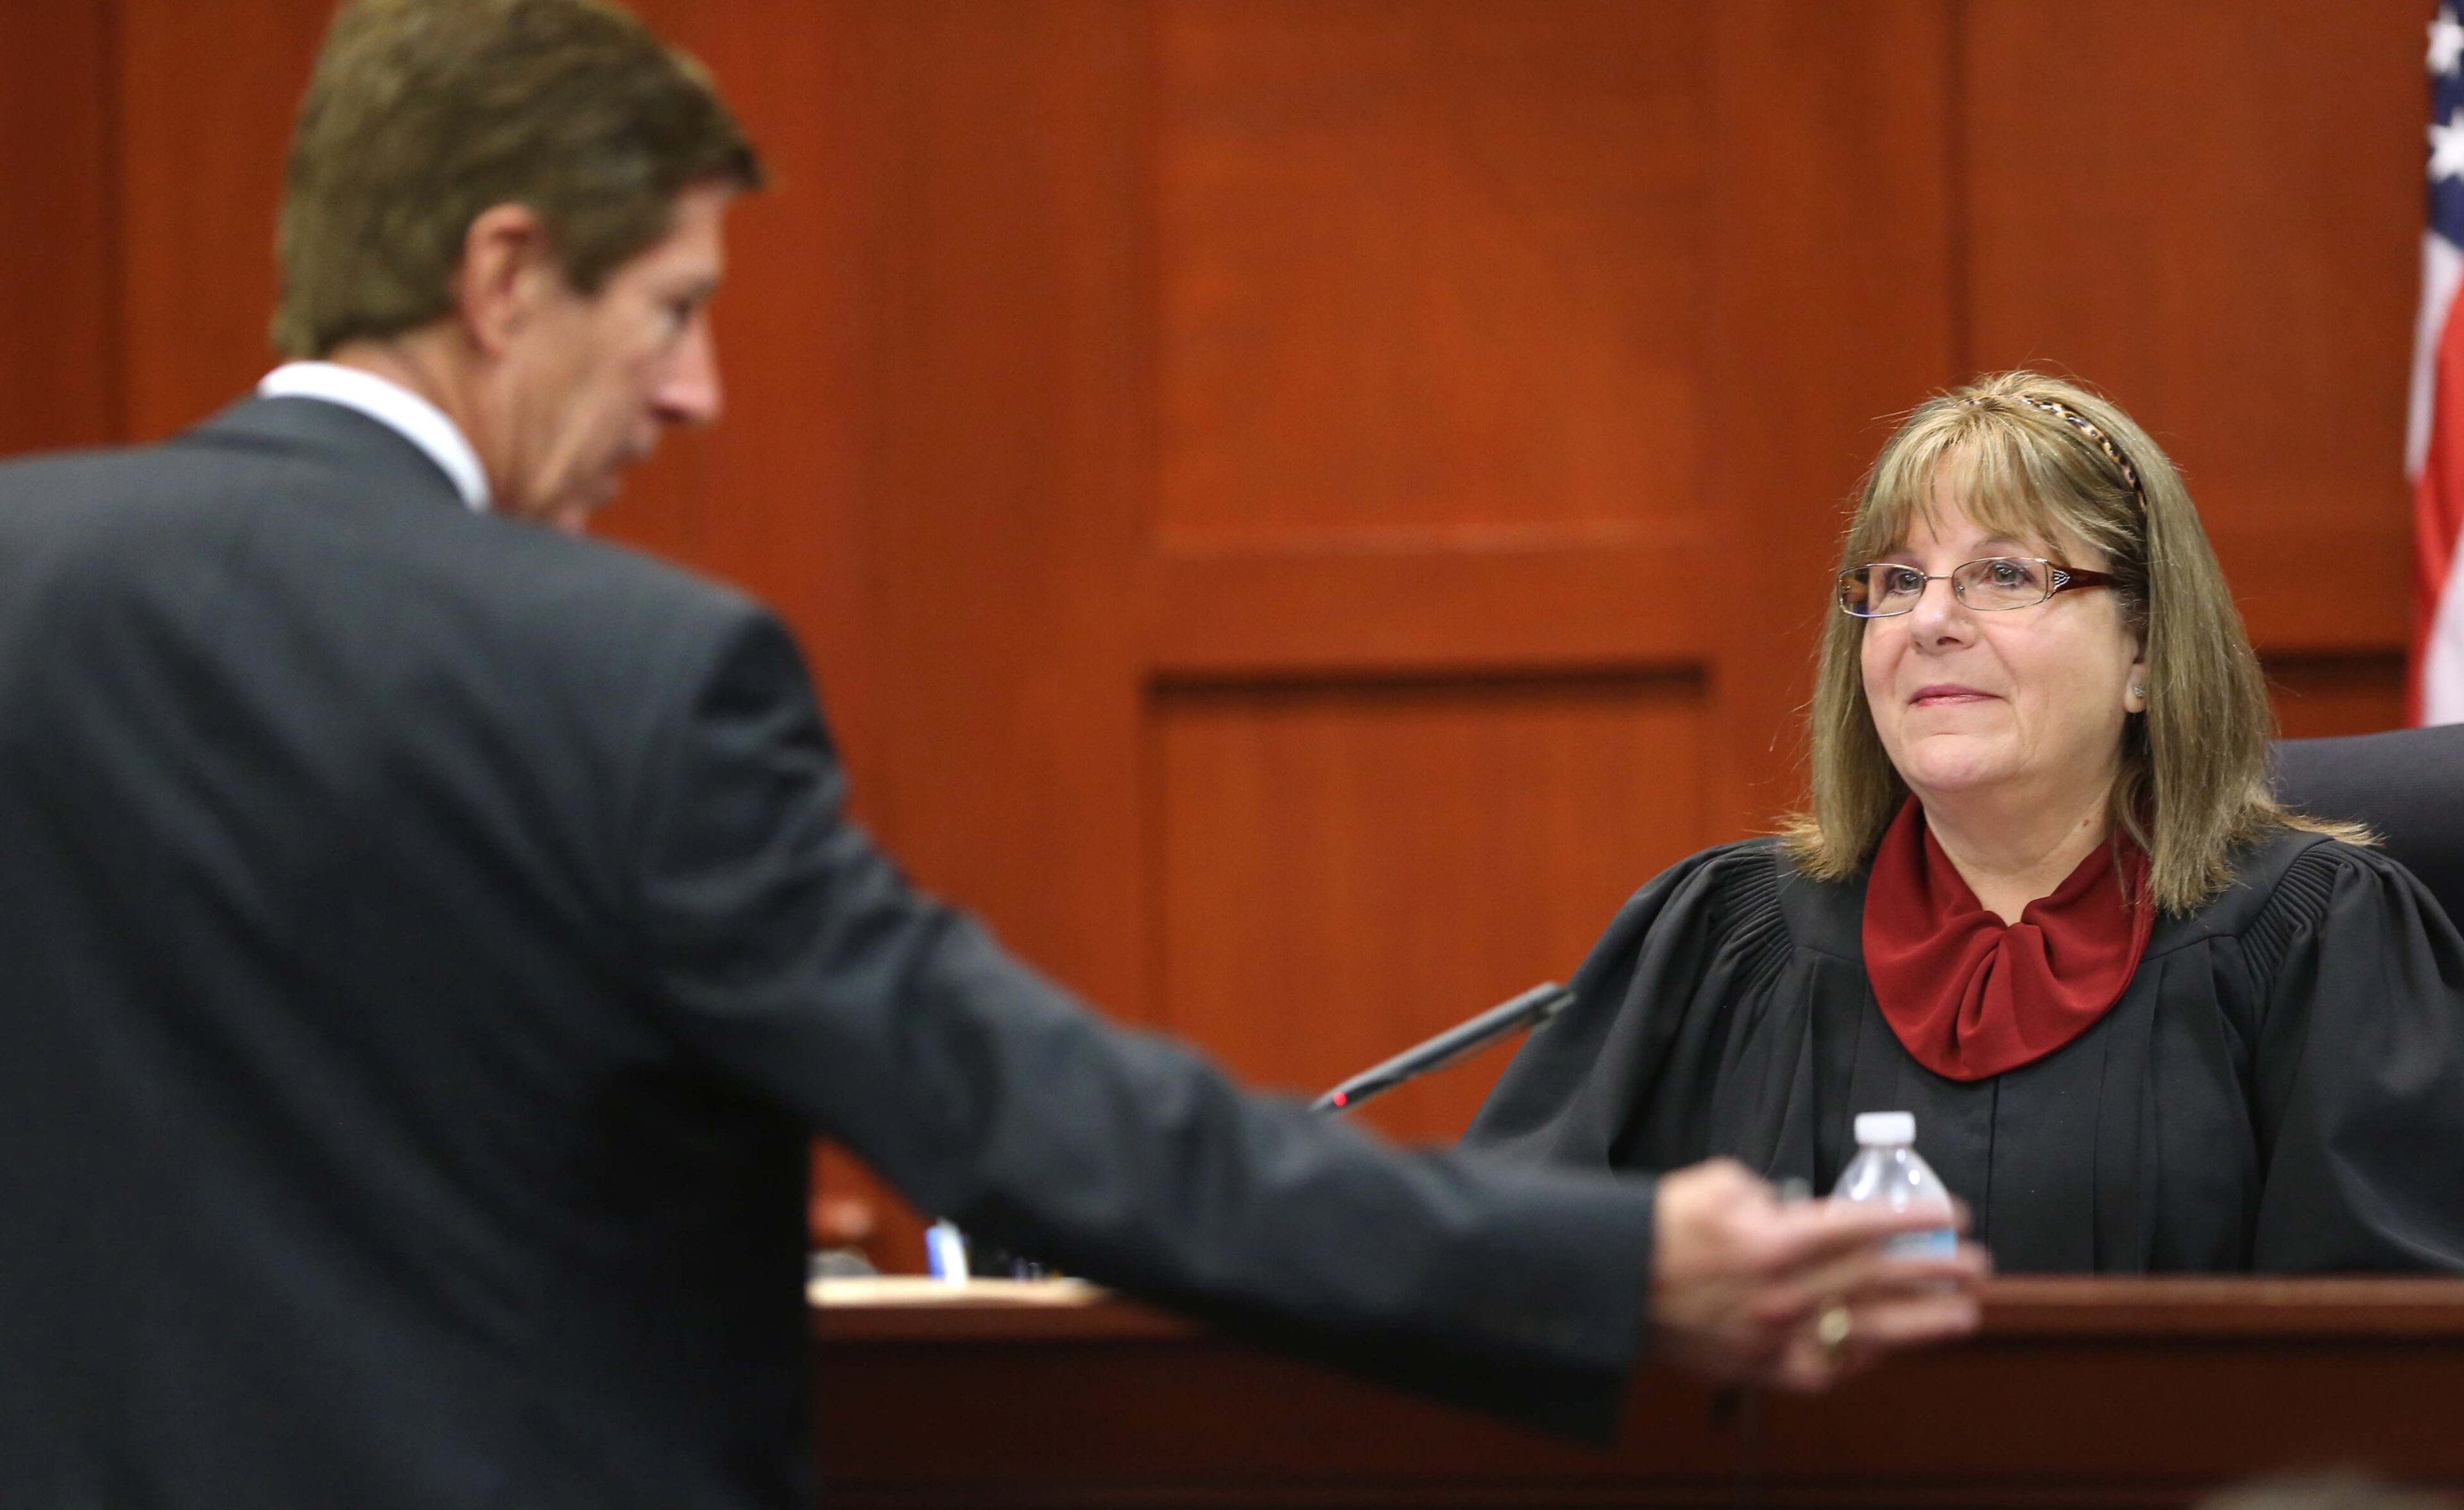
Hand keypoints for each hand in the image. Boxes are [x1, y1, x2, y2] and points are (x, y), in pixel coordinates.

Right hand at [1647, 1158, 1987, 1390]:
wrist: (1612, 1281)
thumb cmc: (1662, 1225)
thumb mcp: (1718, 1183)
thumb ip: (1771, 1194)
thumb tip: (1802, 1210)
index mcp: (1775, 1239)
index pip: (1864, 1228)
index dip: (1914, 1220)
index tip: (1952, 1215)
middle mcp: (1784, 1292)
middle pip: (1877, 1281)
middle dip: (1934, 1271)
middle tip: (1976, 1266)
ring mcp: (1776, 1336)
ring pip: (1864, 1331)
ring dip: (1921, 1323)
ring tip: (1962, 1315)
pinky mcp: (1761, 1368)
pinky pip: (1824, 1369)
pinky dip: (1859, 1359)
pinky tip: (1886, 1349)